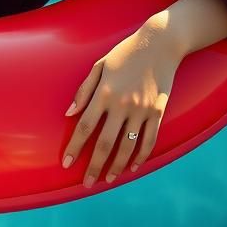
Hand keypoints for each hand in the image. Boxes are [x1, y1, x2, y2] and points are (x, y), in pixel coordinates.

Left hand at [61, 18, 181, 187]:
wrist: (159, 43)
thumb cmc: (125, 53)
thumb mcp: (99, 65)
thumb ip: (84, 91)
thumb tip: (69, 113)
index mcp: (104, 93)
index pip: (84, 127)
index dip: (75, 147)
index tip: (67, 164)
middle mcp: (122, 104)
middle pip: (105, 143)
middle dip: (94, 166)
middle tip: (86, 183)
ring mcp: (142, 110)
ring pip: (127, 146)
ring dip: (117, 166)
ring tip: (108, 178)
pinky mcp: (158, 111)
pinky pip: (148, 140)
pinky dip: (140, 156)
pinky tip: (132, 166)